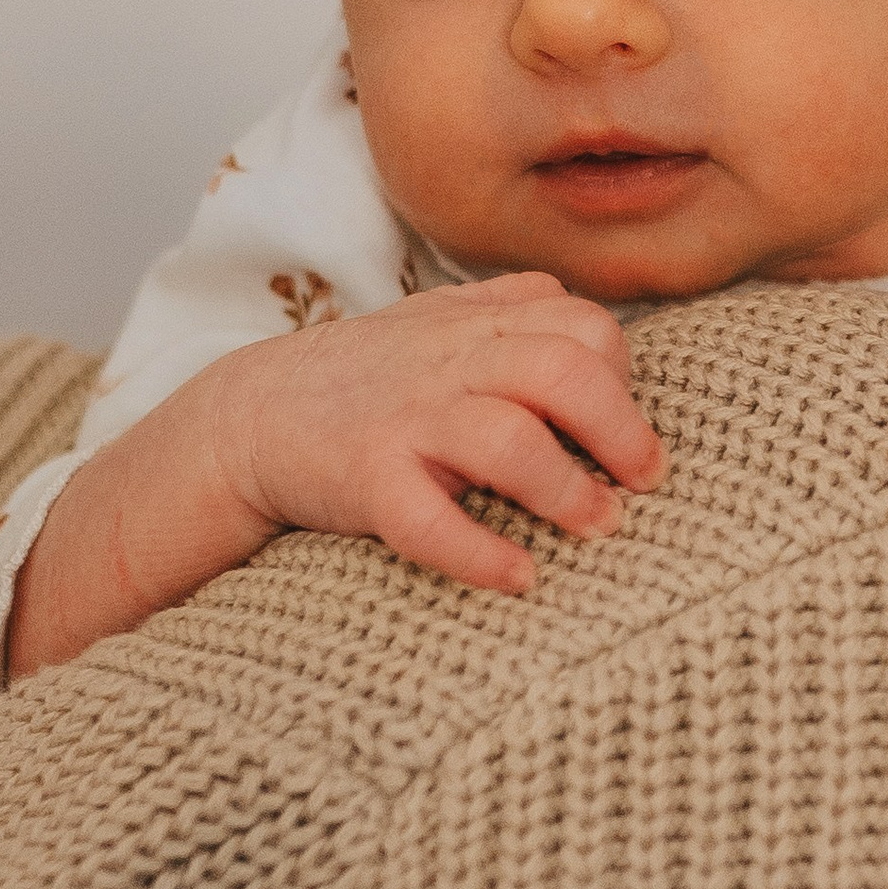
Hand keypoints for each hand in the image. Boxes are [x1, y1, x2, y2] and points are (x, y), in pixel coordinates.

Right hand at [7, 277, 662, 678]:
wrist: (246, 417)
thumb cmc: (368, 379)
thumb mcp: (439, 322)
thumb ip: (514, 311)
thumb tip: (592, 319)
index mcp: (477, 325)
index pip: (585, 327)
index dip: (622, 378)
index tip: (625, 432)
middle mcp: (448, 364)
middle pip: (565, 372)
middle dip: (622, 432)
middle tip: (641, 483)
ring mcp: (405, 420)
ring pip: (510, 441)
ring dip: (567, 491)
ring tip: (594, 526)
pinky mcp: (363, 479)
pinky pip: (428, 520)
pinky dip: (481, 554)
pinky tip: (518, 577)